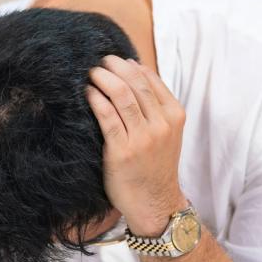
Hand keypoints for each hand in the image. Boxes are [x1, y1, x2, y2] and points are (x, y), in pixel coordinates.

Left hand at [86, 55, 186, 235]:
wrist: (154, 202)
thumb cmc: (154, 164)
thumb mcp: (165, 131)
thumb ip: (154, 104)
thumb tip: (135, 67)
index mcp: (174, 115)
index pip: (150, 79)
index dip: (129, 65)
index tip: (114, 59)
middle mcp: (162, 125)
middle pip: (135, 83)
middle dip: (114, 67)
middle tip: (98, 61)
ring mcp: (143, 138)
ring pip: (122, 96)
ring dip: (103, 79)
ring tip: (90, 73)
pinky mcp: (122, 151)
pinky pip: (107, 117)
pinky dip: (95, 100)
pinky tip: (87, 93)